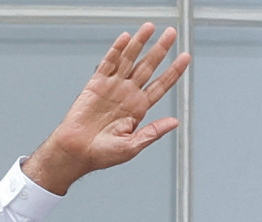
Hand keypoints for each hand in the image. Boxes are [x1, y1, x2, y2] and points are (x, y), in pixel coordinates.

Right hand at [23, 22, 190, 194]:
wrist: (76, 151)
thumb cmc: (103, 153)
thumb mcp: (133, 146)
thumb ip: (153, 132)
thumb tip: (174, 122)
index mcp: (139, 109)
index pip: (161, 85)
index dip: (174, 71)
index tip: (185, 58)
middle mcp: (128, 94)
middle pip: (148, 66)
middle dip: (160, 50)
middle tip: (171, 34)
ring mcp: (112, 87)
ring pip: (129, 60)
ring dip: (140, 43)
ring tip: (150, 28)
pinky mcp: (95, 84)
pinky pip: (108, 63)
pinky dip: (117, 50)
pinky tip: (126, 38)